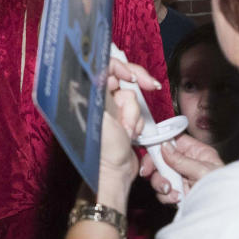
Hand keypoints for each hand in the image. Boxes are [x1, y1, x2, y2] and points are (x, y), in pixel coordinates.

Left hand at [97, 59, 163, 208]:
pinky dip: (138, 122)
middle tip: (151, 86)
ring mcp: (110, 110)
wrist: (116, 172)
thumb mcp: (101, 115)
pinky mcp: (122, 119)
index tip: (132, 77)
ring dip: (135, 114)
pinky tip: (131, 134)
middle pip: (122, 79)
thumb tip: (104, 68)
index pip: (104, 67)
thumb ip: (101, 89)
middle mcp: (98, 100)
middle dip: (134, 93)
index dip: (122, 67)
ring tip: (127, 130)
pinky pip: (137, 112)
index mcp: (88, 96)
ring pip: (133, 97)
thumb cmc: (104, 149)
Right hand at [140, 134, 223, 203]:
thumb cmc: (224, 189)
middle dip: (155, 167)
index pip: (174, 140)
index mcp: (197, 152)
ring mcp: (181, 180)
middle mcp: (187, 164)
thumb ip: (181, 159)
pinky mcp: (178, 194)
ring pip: (159, 176)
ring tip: (170, 189)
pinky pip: (163, 193)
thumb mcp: (203, 170)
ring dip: (160, 183)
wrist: (224, 213)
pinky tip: (177, 199)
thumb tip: (164, 146)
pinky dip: (166, 197)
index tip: (149, 149)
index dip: (159, 142)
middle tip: (148, 172)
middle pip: (161, 159)